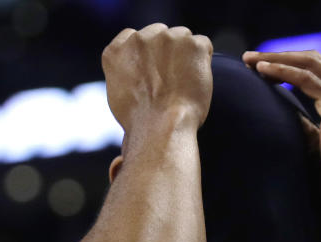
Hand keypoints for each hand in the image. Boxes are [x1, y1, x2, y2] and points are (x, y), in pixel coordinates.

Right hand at [103, 25, 212, 148]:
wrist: (162, 128)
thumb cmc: (142, 122)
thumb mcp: (118, 94)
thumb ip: (126, 72)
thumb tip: (139, 72)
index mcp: (116, 51)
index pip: (134, 37)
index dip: (149, 54)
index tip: (156, 70)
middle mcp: (139, 39)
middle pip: (161, 34)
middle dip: (168, 52)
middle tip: (173, 80)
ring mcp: (166, 39)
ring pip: (183, 37)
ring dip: (186, 54)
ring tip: (185, 83)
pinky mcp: (192, 45)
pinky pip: (203, 45)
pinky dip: (204, 61)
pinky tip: (197, 81)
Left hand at [242, 50, 320, 207]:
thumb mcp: (319, 145)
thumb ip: (307, 127)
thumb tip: (285, 116)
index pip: (320, 70)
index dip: (290, 63)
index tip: (263, 66)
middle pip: (314, 60)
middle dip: (280, 55)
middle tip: (250, 58)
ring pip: (309, 64)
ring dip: (277, 59)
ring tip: (250, 61)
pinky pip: (306, 80)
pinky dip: (283, 71)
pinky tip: (263, 71)